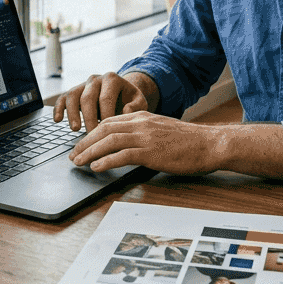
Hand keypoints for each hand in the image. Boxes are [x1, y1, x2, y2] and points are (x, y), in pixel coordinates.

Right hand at [52, 72, 148, 132]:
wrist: (122, 94)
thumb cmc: (130, 101)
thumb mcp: (139, 102)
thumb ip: (136, 106)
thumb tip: (125, 111)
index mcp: (112, 79)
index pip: (106, 98)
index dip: (105, 115)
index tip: (107, 132)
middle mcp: (95, 79)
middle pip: (87, 97)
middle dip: (89, 118)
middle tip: (91, 134)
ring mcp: (82, 84)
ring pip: (72, 95)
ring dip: (72, 113)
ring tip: (75, 129)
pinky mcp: (73, 92)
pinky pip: (62, 98)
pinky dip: (58, 108)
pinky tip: (57, 120)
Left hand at [69, 111, 217, 174]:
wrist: (209, 144)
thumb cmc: (189, 141)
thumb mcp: (161, 130)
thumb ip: (144, 133)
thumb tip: (127, 144)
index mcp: (142, 116)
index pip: (109, 121)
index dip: (92, 133)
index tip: (82, 144)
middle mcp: (141, 123)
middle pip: (103, 129)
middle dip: (85, 143)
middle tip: (73, 155)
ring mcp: (145, 137)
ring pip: (109, 141)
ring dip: (90, 152)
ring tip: (78, 162)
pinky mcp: (151, 152)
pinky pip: (122, 155)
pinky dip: (106, 161)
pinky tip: (96, 167)